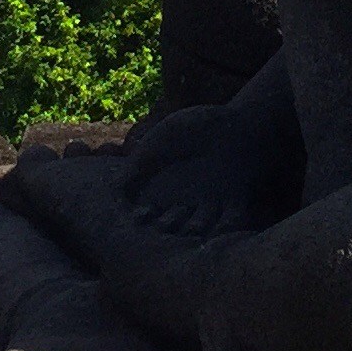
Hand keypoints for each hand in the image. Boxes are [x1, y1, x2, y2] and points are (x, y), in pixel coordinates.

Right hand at [123, 103, 293, 238]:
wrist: (236, 120)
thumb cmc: (195, 126)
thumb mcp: (161, 139)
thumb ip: (139, 162)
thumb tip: (116, 190)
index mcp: (168, 190)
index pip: (151, 213)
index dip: (144, 218)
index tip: (139, 216)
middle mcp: (188, 203)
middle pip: (173, 225)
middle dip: (168, 227)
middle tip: (164, 225)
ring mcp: (212, 204)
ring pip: (200, 227)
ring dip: (195, 230)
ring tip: (190, 227)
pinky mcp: (236, 202)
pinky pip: (231, 221)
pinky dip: (226, 227)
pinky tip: (219, 225)